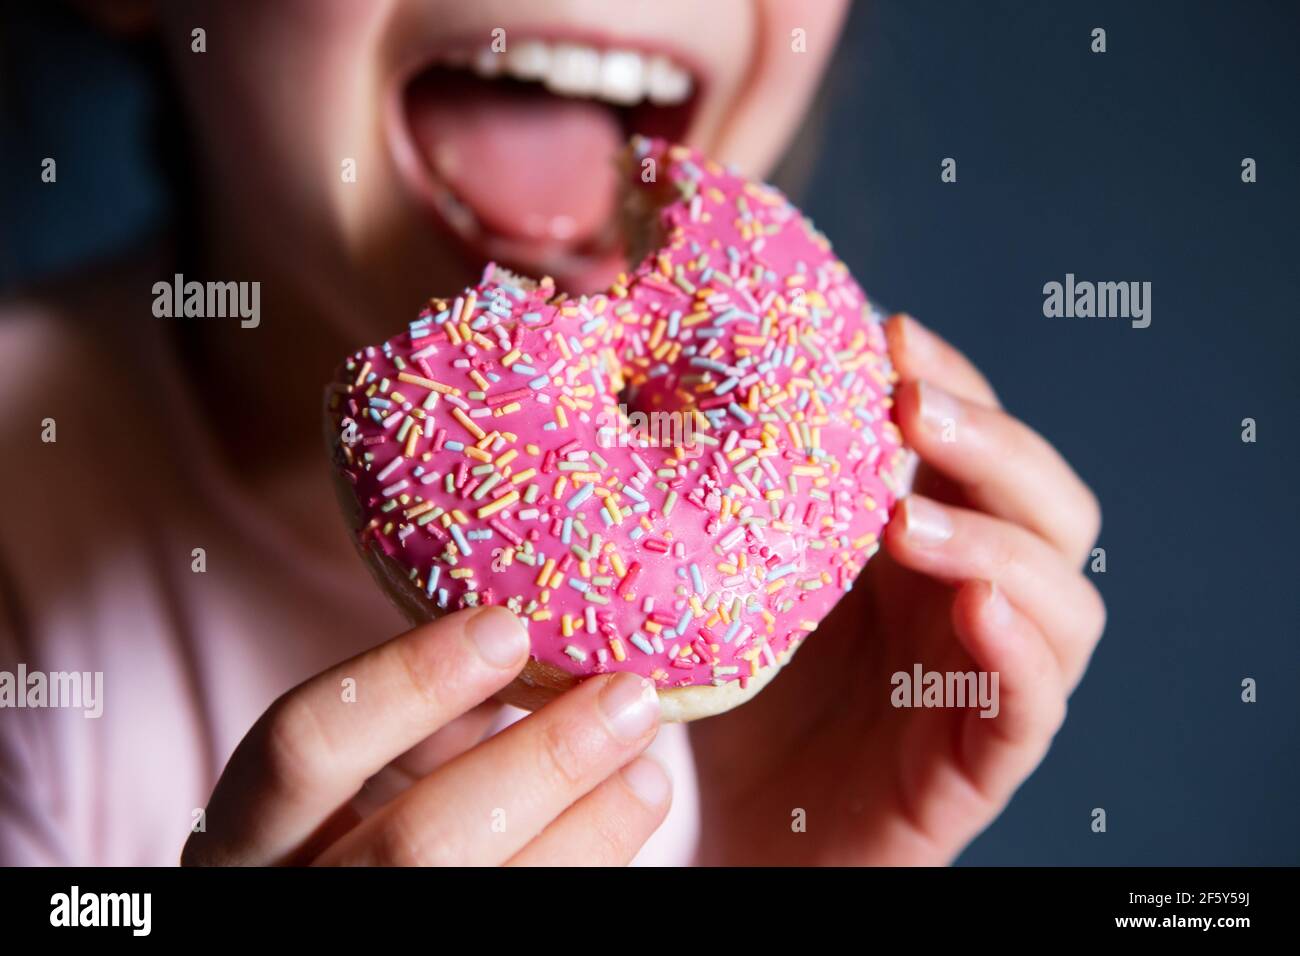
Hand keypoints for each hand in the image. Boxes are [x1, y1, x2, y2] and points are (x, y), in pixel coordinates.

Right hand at [182, 607, 669, 865]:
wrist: (359, 906)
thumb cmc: (348, 845)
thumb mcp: (352, 789)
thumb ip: (417, 734)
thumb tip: (525, 658)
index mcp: (243, 840)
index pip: (301, 746)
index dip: (407, 681)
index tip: (508, 627)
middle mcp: (288, 904)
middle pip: (419, 842)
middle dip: (540, 762)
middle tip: (628, 698)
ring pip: (494, 901)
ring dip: (594, 825)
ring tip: (649, 765)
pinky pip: (533, 918)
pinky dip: (590, 859)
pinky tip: (627, 811)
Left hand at [689, 314, 1104, 864]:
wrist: (742, 830)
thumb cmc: (739, 697)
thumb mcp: (743, 578)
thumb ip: (753, 500)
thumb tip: (690, 376)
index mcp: (925, 544)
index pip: (976, 443)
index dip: (953, 381)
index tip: (890, 330)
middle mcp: (973, 600)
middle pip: (1045, 503)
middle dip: (989, 441)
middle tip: (910, 405)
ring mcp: (988, 680)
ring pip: (1063, 598)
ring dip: (996, 542)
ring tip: (907, 520)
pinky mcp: (983, 761)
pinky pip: (1033, 704)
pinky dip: (1017, 651)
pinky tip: (973, 608)